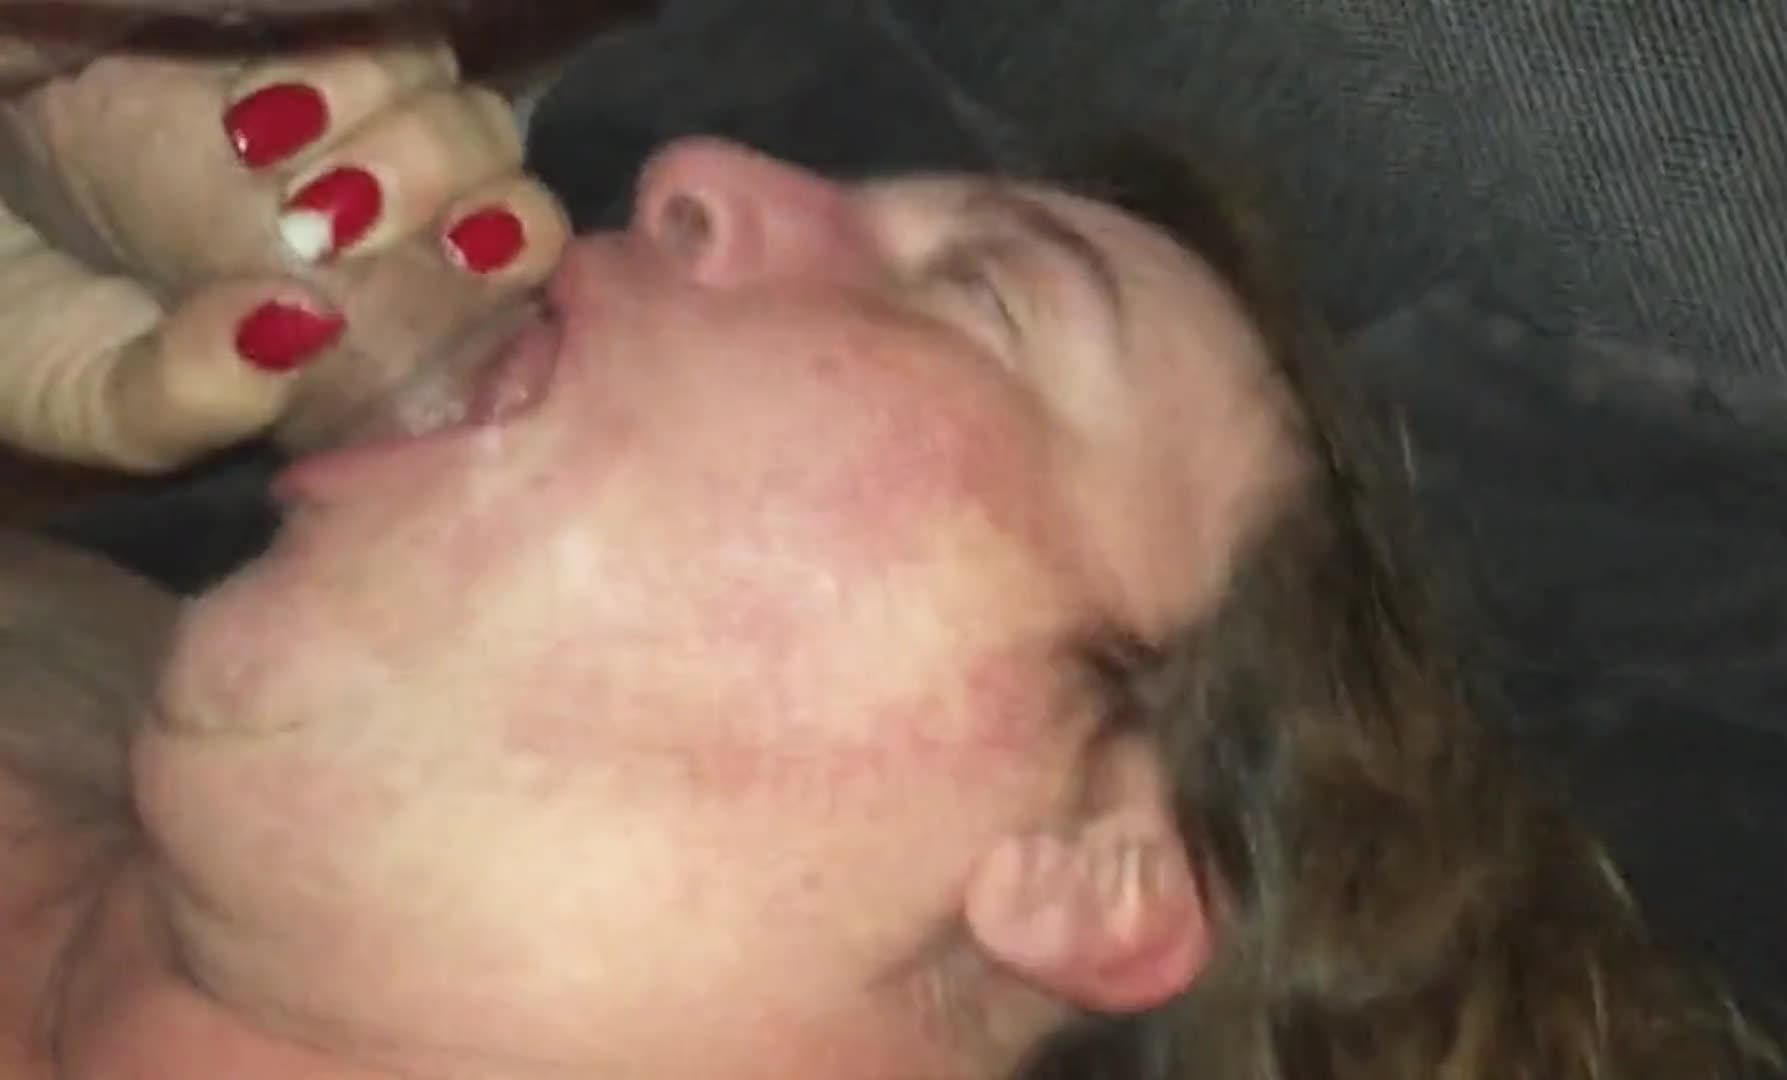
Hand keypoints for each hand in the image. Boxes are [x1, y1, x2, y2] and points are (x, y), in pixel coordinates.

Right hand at [0, 32, 568, 469]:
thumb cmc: (32, 338)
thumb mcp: (105, 406)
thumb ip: (192, 399)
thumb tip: (296, 331)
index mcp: (375, 327)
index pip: (509, 286)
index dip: (508, 262)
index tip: (456, 263)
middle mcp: (378, 224)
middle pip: (499, 176)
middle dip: (442, 188)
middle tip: (321, 224)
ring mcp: (334, 132)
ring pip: (446, 97)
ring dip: (383, 127)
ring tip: (258, 162)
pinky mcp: (271, 51)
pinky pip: (360, 31)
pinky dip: (329, 69)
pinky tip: (249, 121)